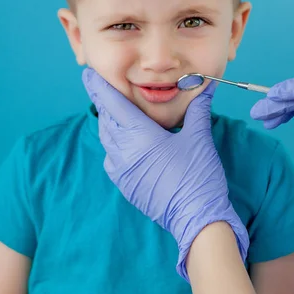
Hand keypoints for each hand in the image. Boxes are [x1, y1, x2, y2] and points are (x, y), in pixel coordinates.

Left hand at [82, 68, 248, 279]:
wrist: (196, 219)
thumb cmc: (197, 176)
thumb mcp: (199, 138)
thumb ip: (198, 109)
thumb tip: (205, 86)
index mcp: (139, 135)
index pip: (112, 103)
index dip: (99, 87)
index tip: (88, 73)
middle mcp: (123, 151)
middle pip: (106, 120)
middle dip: (105, 103)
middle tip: (106, 89)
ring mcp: (122, 171)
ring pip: (107, 140)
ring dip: (109, 124)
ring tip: (116, 113)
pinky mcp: (126, 186)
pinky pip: (111, 159)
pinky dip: (113, 145)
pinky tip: (125, 144)